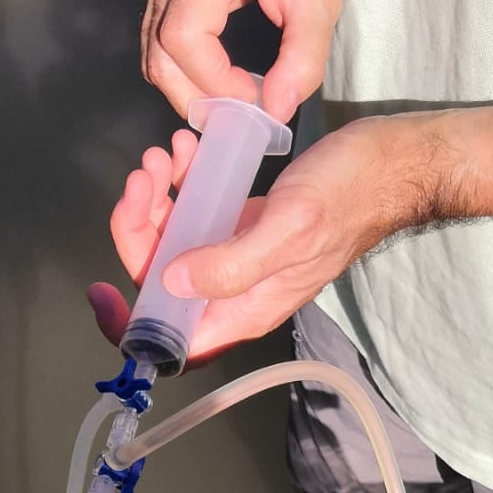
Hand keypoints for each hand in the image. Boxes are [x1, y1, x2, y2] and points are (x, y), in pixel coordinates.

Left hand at [90, 116, 415, 365]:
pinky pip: (192, 213)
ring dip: (154, 200)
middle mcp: (235, 290)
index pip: (173, 341)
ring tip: (164, 156)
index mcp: (244, 309)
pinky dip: (178, 183)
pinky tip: (184, 150)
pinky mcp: (241, 222)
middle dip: (139, 230)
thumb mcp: (289, 229)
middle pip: (160, 281)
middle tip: (145, 177)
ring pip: (170, 243)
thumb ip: (231, 264)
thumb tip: (172, 281)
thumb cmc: (348, 195)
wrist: (389, 162)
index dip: (131, 326)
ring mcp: (237, 255)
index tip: (102, 292)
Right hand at [143, 0, 342, 122]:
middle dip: (193, 95)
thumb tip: (275, 108)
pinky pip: (158, 34)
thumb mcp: (318, 1)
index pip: (185, 35)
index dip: (212, 80)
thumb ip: (302, 60)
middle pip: (159, 48)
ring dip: (185, 85)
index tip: (250, 95)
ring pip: (152, 47)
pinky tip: (214, 74)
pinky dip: (181, 66)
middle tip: (233, 114)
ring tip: (226, 98)